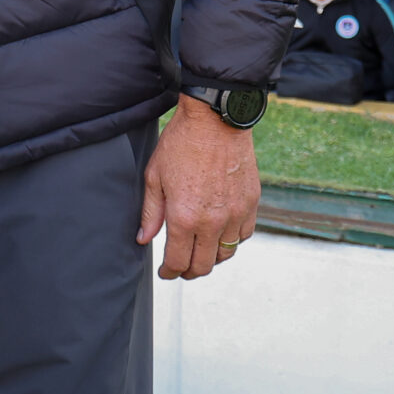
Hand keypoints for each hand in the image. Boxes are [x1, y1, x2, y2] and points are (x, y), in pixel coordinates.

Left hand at [138, 94, 258, 279]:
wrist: (215, 120)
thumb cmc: (181, 144)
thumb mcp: (155, 176)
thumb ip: (151, 213)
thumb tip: (144, 239)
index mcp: (183, 217)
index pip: (177, 261)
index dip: (169, 272)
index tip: (165, 272)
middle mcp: (211, 222)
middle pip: (202, 266)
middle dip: (188, 272)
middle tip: (180, 268)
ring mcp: (234, 214)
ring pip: (225, 254)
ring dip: (211, 259)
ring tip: (200, 252)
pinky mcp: (250, 204)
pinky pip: (243, 236)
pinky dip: (232, 241)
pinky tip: (220, 234)